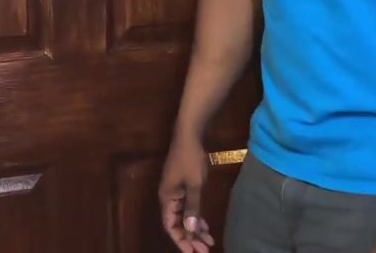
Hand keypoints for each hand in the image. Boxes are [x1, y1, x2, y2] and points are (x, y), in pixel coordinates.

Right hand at [158, 135, 213, 251]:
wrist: (189, 134)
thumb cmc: (190, 159)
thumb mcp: (194, 185)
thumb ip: (193, 208)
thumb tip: (191, 230)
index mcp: (166, 198)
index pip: (170, 226)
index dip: (181, 240)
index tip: (193, 252)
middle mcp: (168, 198)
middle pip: (177, 223)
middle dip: (190, 237)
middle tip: (205, 250)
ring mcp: (175, 192)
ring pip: (184, 216)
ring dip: (195, 228)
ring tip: (209, 241)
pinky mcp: (182, 186)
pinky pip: (188, 207)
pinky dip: (196, 216)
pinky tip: (206, 224)